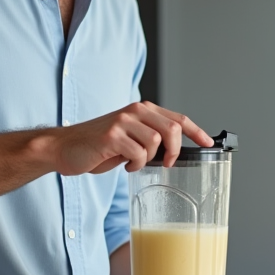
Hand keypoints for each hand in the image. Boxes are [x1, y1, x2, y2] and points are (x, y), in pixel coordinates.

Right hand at [47, 101, 211, 175]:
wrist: (65, 148)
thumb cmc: (98, 146)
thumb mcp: (129, 138)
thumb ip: (150, 138)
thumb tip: (173, 151)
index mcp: (142, 110)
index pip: (178, 118)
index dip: (197, 132)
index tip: (209, 143)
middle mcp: (134, 111)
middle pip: (172, 130)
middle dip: (174, 152)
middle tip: (166, 164)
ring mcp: (123, 121)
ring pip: (156, 143)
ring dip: (148, 159)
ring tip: (133, 162)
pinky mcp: (112, 135)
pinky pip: (138, 154)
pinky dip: (135, 165)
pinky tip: (123, 164)